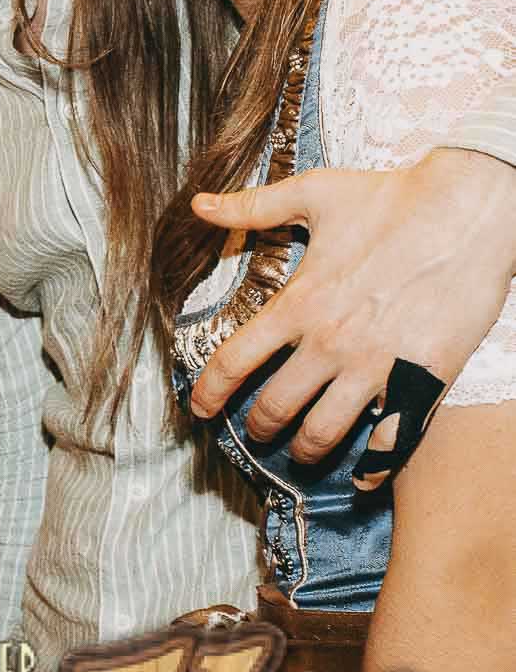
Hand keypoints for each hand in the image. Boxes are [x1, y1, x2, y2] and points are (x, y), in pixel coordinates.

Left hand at [189, 149, 515, 483]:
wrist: (470, 210)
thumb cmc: (392, 198)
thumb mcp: (312, 194)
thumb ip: (251, 208)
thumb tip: (199, 205)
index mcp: (298, 304)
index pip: (233, 362)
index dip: (208, 393)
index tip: (200, 409)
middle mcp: (330, 343)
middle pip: (274, 408)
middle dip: (257, 428)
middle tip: (255, 432)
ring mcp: (377, 366)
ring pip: (325, 432)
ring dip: (306, 451)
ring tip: (301, 452)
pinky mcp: (425, 377)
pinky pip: (392, 440)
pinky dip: (374, 467)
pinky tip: (364, 477)